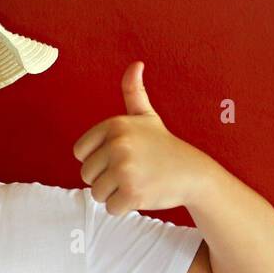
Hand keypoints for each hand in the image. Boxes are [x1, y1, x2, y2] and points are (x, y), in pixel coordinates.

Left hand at [72, 62, 212, 214]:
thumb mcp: (147, 116)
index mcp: (114, 125)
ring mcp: (125, 169)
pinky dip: (124, 207)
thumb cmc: (164, 146)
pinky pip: (110, 208)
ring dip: (114, 194)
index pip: (80, 153)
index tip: (119, 157)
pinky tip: (141, 194)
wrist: (193, 173)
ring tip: (136, 182)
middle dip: (105, 179)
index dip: (97, 159)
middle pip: (86, 175)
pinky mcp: (132, 193)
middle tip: (131, 172)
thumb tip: (135, 64)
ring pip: (96, 193)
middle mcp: (118, 144)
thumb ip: (134, 92)